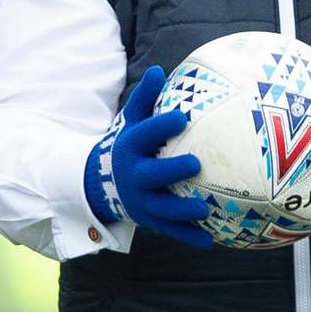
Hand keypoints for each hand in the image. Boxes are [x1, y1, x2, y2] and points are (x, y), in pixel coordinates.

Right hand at [84, 65, 211, 247]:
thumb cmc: (127, 144)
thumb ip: (144, 97)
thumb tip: (160, 70)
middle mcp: (134, 176)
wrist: (99, 183)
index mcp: (130, 148)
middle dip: (172, 171)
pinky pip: (170, 230)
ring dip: (183, 211)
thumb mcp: (130, 120)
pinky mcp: (149, 219)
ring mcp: (141, 201)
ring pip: (162, 208)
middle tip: (197, 164)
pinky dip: (189, 237)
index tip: (181, 117)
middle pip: (151, 175)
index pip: (145, 135)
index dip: (161, 126)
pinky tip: (211, 241)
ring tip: (205, 209)